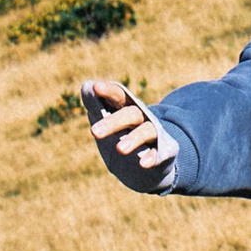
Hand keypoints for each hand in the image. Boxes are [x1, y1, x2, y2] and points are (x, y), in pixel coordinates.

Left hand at [83, 77, 179, 192]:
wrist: (148, 165)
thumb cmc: (122, 138)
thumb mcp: (107, 124)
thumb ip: (96, 107)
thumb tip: (86, 86)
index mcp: (127, 107)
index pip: (119, 95)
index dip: (109, 91)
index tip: (96, 87)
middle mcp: (143, 117)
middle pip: (131, 114)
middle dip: (113, 122)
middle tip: (94, 132)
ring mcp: (155, 133)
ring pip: (147, 131)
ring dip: (134, 138)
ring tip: (120, 149)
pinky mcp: (165, 151)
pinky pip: (160, 153)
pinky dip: (152, 158)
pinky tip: (143, 164)